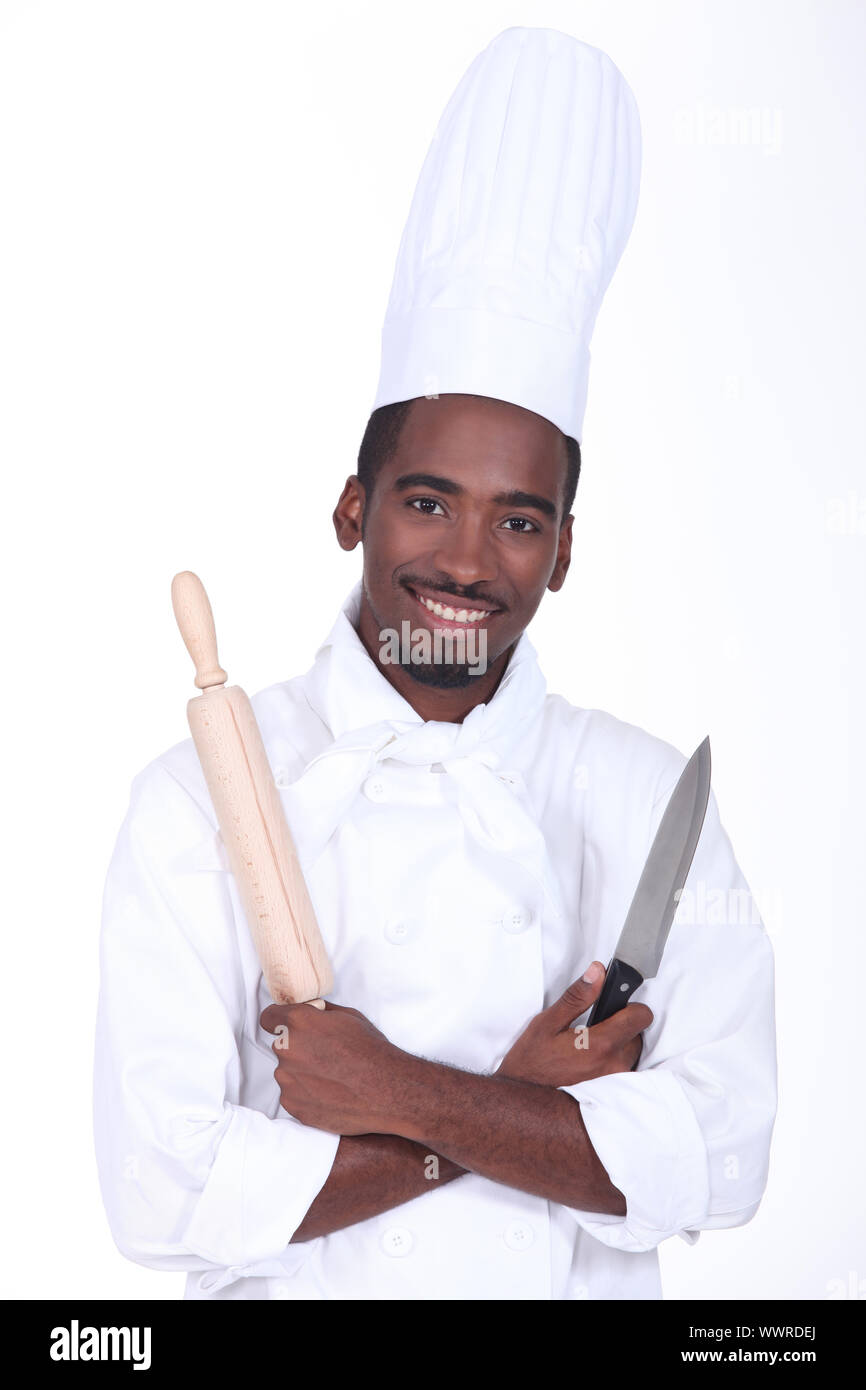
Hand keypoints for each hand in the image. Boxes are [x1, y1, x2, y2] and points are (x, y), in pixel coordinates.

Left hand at [259, 999, 411, 1135]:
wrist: (386, 1090)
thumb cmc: (371, 1051)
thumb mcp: (349, 1016)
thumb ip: (320, 1013)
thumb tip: (310, 1011)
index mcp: (298, 1023)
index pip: (268, 1017)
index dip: (279, 1021)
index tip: (289, 1027)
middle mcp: (287, 1050)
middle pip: (282, 1046)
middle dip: (298, 1049)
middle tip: (325, 1056)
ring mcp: (288, 1080)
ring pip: (287, 1072)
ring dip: (302, 1073)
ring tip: (332, 1078)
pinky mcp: (293, 1105)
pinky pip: (293, 1095)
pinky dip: (307, 1094)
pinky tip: (330, 1093)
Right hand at [495, 961, 652, 1086]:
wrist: (523, 1104)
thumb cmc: (531, 1063)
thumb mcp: (547, 1023)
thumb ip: (577, 997)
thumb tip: (598, 973)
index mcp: (601, 1045)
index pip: (641, 1017)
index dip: (631, 1006)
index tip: (616, 1006)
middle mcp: (613, 1066)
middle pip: (636, 1035)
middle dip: (620, 1027)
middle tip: (592, 1030)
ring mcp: (614, 1084)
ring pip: (630, 1054)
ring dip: (616, 1047)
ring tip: (587, 1049)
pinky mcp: (611, 1096)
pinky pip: (622, 1071)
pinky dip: (611, 1064)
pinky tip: (589, 1065)